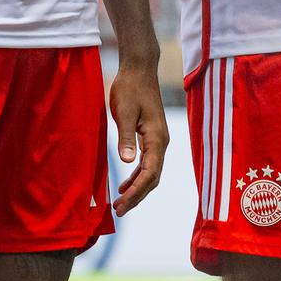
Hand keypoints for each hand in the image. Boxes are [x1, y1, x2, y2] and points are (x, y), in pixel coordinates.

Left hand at [110, 61, 169, 215]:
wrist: (139, 69)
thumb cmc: (130, 88)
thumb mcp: (124, 112)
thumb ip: (126, 137)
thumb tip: (127, 162)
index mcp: (157, 138)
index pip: (150, 174)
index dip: (136, 192)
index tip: (120, 205)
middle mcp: (162, 142)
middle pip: (153, 178)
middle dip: (137, 196)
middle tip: (118, 211)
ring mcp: (158, 139)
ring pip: (151, 172)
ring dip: (137, 189)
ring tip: (120, 203)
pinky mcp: (152, 135)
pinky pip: (148, 163)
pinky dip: (138, 176)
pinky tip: (125, 183)